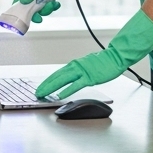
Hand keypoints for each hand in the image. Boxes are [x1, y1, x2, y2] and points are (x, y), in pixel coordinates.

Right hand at [13, 0, 98, 20]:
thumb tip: (22, 2)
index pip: (17, 6)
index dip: (21, 14)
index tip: (29, 19)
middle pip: (30, 11)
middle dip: (39, 13)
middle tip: (44, 13)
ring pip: (40, 11)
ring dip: (48, 9)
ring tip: (53, 3)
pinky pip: (47, 7)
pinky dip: (53, 6)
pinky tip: (57, 3)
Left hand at [35, 10, 152, 98]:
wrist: (116, 57)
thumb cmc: (104, 62)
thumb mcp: (88, 65)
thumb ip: (78, 71)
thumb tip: (70, 78)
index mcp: (75, 64)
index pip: (57, 74)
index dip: (47, 81)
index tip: (40, 87)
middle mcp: (76, 67)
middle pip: (56, 76)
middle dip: (45, 85)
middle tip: (36, 92)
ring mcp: (82, 72)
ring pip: (62, 80)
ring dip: (51, 87)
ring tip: (43, 93)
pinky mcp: (90, 77)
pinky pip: (76, 85)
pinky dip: (67, 90)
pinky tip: (59, 95)